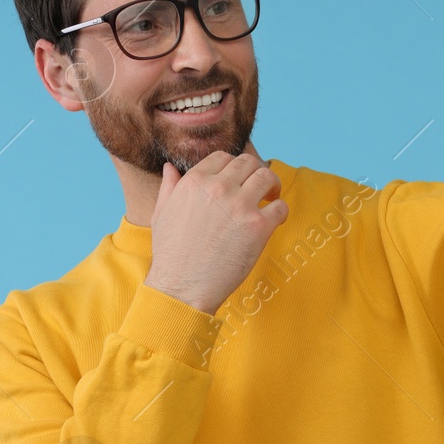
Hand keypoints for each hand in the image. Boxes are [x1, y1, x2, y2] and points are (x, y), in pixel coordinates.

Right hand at [142, 151, 288, 314]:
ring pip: (267, 177)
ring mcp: (239, 206)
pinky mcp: (258, 227)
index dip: (234, 166)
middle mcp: (218, 188)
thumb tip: (171, 168)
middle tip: (259, 188)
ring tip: (271, 198)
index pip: (223, 157)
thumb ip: (169, 187)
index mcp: (194, 181)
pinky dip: (281, 211)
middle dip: (255, 172)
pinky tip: (274, 220)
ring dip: (272, 185)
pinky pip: (280, 206)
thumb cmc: (171, 254)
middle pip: (248, 162)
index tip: (239, 179)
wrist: (182, 287)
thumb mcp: (162, 214)